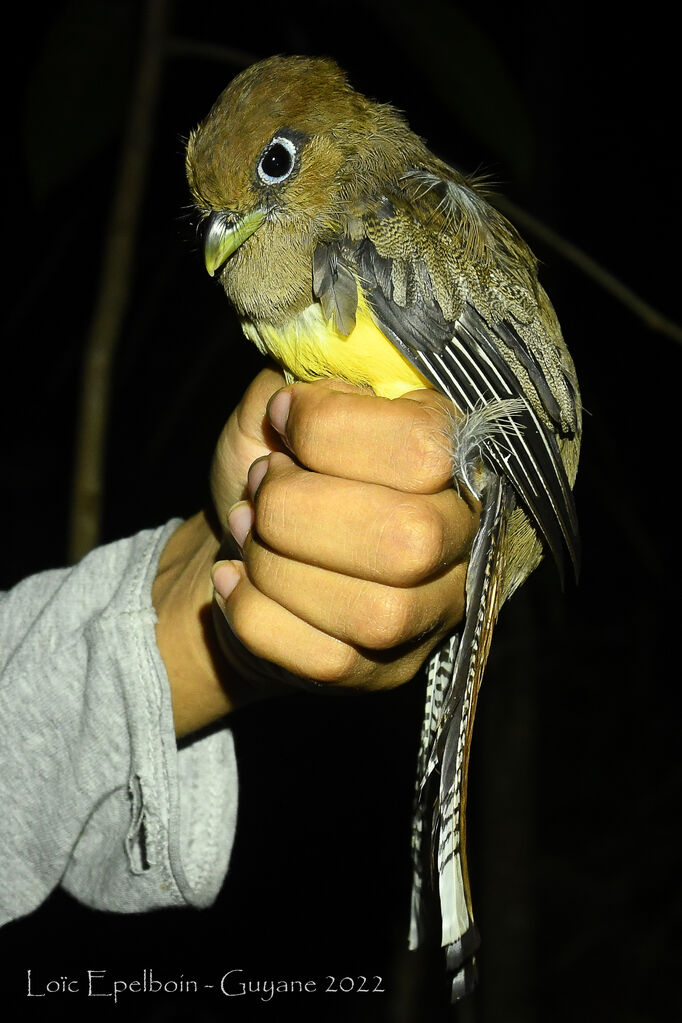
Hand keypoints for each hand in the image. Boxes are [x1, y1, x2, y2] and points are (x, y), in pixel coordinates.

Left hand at [212, 376, 478, 690]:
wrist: (239, 550)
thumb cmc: (270, 472)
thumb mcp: (273, 409)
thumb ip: (292, 382)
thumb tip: (299, 400)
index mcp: (452, 454)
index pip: (424, 447)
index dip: (331, 430)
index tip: (281, 420)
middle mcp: (461, 537)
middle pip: (409, 540)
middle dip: (299, 510)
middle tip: (260, 490)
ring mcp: (430, 614)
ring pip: (375, 614)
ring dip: (278, 569)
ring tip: (245, 537)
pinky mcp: (386, 671)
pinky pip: (329, 662)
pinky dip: (257, 617)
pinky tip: (232, 583)